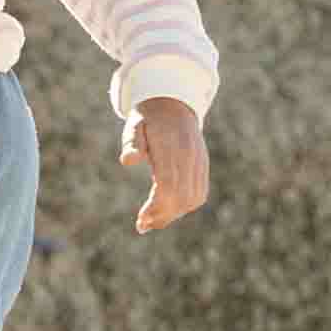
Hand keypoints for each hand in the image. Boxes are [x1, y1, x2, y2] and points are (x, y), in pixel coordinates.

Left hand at [118, 96, 208, 233]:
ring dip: (173, 214)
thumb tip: (127, 160)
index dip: (156, 207)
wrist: (173, 104)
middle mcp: (189, 157)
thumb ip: (132, 142)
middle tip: (143, 226)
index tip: (140, 220)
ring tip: (152, 221)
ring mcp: (199, 162)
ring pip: (193, 199)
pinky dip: (185, 206)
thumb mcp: (134, 125)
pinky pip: (199, 193)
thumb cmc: (148, 118)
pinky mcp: (202, 166)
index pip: (168, 186)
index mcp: (172, 148)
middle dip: (163, 216)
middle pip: (181, 197)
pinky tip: (168, 210)